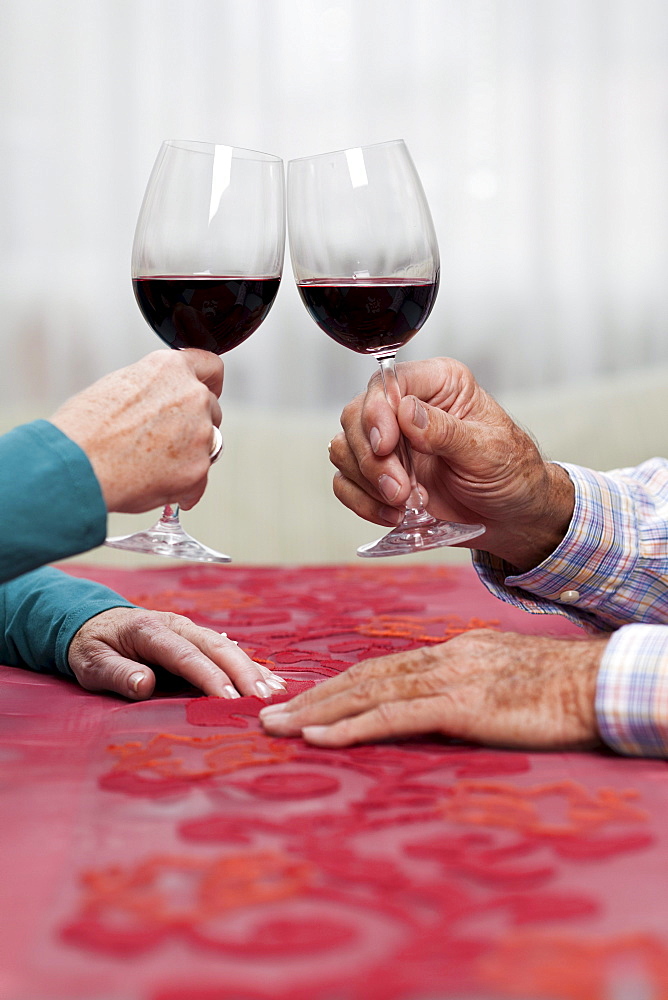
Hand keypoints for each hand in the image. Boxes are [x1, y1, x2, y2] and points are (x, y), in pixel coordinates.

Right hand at [49, 349, 223, 512]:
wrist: (76, 464)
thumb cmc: (84, 428)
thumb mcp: (118, 386)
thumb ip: (153, 389)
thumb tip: (162, 404)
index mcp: (170, 369)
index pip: (211, 366)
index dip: (210, 382)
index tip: (211, 392)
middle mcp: (192, 396)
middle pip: (211, 409)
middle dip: (194, 424)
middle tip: (163, 440)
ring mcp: (200, 433)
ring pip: (208, 444)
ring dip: (189, 454)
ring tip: (152, 465)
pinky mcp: (198, 468)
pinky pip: (199, 480)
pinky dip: (184, 487)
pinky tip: (159, 486)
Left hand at [68, 607, 285, 700]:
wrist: (95, 623)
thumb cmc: (93, 647)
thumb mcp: (92, 662)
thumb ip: (117, 673)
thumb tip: (145, 684)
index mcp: (150, 630)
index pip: (185, 655)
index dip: (208, 676)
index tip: (228, 698)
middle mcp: (176, 625)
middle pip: (216, 647)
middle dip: (242, 672)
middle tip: (263, 698)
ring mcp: (189, 629)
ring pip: (227, 647)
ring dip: (252, 669)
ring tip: (274, 692)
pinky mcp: (197, 638)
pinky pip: (227, 650)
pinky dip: (249, 666)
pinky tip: (270, 681)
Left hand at [260, 630, 608, 749]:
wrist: (599, 681)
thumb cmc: (562, 687)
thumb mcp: (507, 678)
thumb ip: (470, 685)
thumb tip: (443, 704)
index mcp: (452, 652)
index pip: (382, 668)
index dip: (338, 685)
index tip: (304, 700)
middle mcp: (442, 658)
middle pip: (363, 676)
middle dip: (312, 697)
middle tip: (267, 715)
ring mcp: (450, 679)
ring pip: (368, 692)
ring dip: (316, 712)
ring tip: (276, 728)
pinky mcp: (461, 705)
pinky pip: (394, 716)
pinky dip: (351, 726)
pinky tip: (319, 738)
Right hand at [330, 357, 574, 571]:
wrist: (512, 517)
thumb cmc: (511, 475)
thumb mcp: (488, 452)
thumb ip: (446, 432)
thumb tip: (406, 412)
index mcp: (439, 385)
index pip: (387, 383)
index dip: (376, 412)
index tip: (386, 447)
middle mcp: (408, 408)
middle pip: (356, 417)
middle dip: (372, 459)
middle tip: (399, 490)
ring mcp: (391, 442)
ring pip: (345, 449)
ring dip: (368, 483)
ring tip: (403, 504)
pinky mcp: (379, 475)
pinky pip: (345, 482)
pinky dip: (362, 502)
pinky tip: (394, 514)